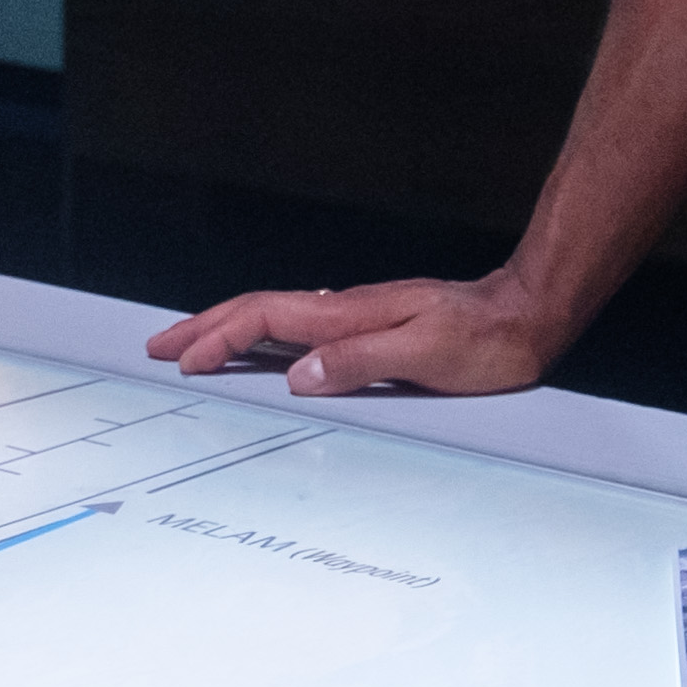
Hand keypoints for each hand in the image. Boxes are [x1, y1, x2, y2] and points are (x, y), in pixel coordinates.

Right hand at [142, 269, 567, 396]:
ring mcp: (355, 317)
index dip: (219, 339)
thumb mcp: (426, 357)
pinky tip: (260, 354)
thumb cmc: (486, 341)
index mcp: (349, 315)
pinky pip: (299, 330)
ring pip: (274, 319)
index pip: (265, 320)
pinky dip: (263, 339)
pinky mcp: (369, 328)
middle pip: (257, 311)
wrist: (526, 317)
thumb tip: (299, 376)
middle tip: (161, 345)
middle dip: (204, 327)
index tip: (183, 359)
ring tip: (193, 346)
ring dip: (228, 331)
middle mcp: (345, 310)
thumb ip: (359, 363)